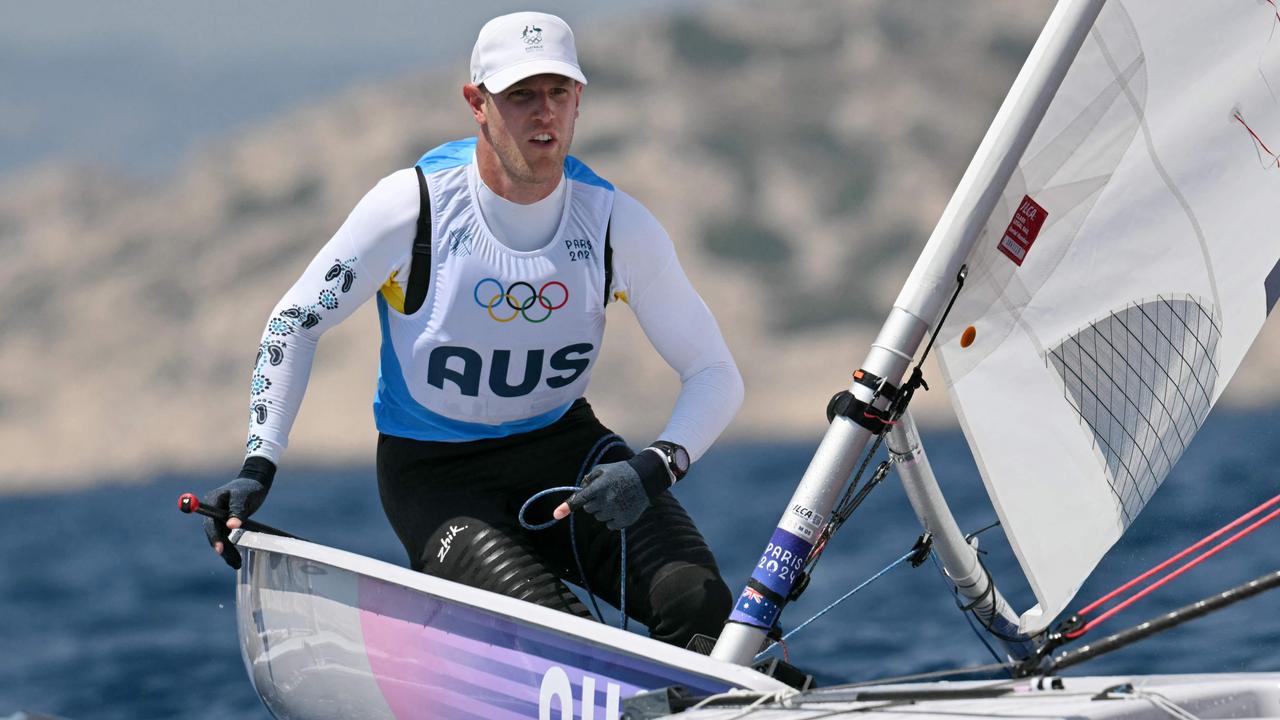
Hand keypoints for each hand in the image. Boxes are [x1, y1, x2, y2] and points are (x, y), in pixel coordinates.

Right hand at [203, 458, 274, 568]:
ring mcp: (218, 517)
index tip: (219, 549)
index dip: (214, 537)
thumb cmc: (250, 487)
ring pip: (219, 537)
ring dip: (227, 551)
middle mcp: (212, 510)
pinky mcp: (225, 522)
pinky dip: (230, 546)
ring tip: (237, 564)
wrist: (255, 481)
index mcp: (213, 502)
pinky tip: (236, 558)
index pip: (211, 523)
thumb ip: (238, 511)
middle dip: (223, 548)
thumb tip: (231, 527)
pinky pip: (225, 536)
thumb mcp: (245, 497)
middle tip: (234, 562)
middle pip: (214, 533)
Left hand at [556, 449, 671, 529]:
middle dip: (593, 502)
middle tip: (606, 494)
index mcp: (601, 486)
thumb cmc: (622, 472)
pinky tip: (622, 507)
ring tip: (616, 499)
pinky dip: (613, 519)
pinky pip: (610, 525)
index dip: (567, 507)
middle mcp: (607, 499)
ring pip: (599, 517)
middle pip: (589, 509)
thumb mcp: (604, 469)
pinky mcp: (625, 520)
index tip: (556, 514)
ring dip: (603, 510)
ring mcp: (616, 511)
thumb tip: (580, 490)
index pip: (580, 499)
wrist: (646, 478)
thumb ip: (589, 478)